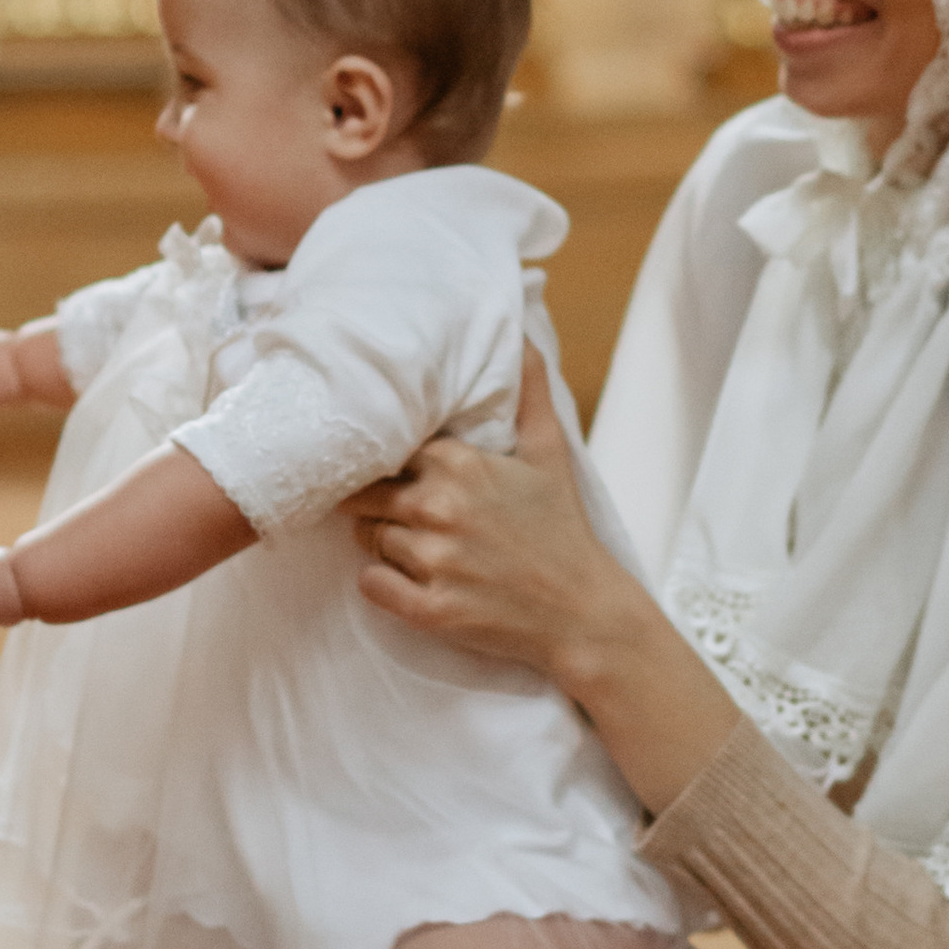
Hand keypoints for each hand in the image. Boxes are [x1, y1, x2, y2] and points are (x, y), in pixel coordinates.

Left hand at [351, 355, 740, 813]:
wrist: (583, 611)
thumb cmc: (563, 530)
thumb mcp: (551, 453)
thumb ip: (530, 392)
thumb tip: (522, 336)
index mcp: (459, 464)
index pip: (386, 448)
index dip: (387, 460)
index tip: (394, 468)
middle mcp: (438, 507)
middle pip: (364, 495)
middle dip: (376, 502)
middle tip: (403, 512)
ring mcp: (432, 560)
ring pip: (366, 539)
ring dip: (383, 543)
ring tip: (421, 547)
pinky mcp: (429, 608)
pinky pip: (371, 585)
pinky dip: (381, 582)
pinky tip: (409, 579)